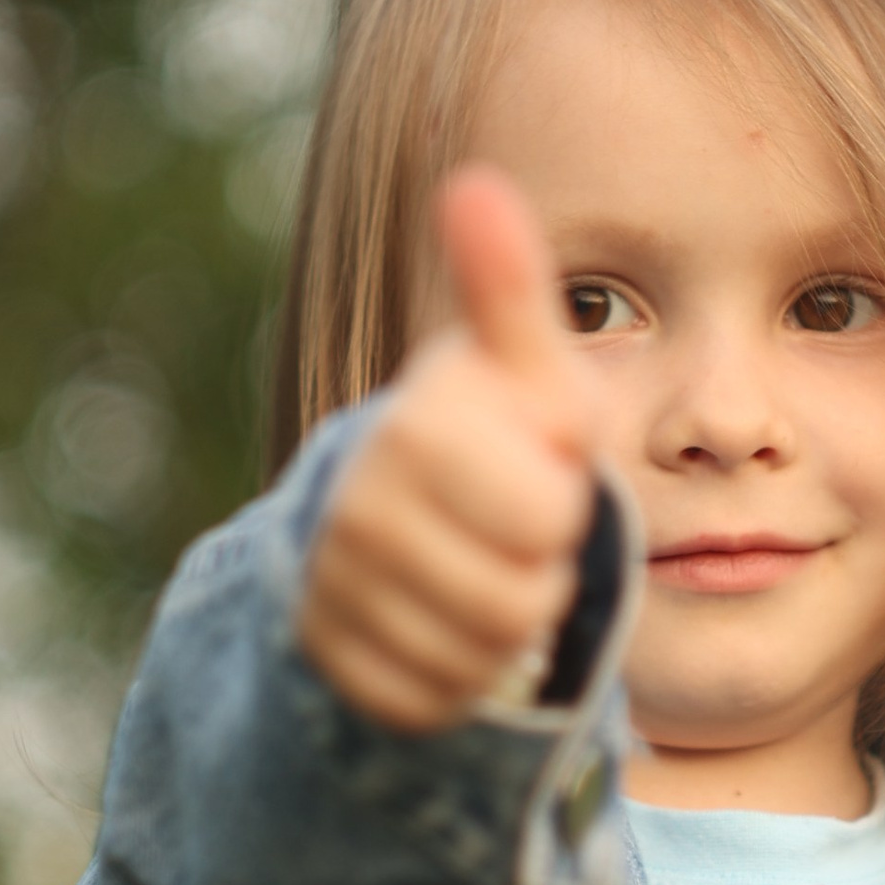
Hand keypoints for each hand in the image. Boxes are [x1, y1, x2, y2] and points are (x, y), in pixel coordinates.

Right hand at [297, 167, 597, 733]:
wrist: (402, 519)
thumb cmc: (491, 434)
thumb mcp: (519, 368)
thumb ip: (506, 288)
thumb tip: (474, 184)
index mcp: (416, 423)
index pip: (541, 515)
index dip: (560, 508)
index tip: (539, 475)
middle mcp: (356, 501)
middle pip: (512, 598)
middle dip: (539, 577)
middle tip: (516, 539)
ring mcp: (331, 581)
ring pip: (474, 655)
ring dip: (505, 632)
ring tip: (488, 578)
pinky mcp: (324, 655)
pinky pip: (430, 700)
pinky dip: (459, 682)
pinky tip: (447, 631)